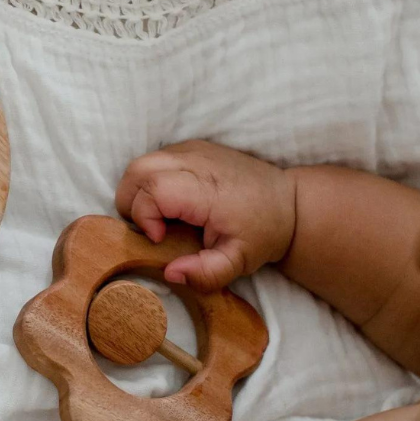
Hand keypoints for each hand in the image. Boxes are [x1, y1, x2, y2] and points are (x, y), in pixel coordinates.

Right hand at [116, 140, 295, 289]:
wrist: (287, 201)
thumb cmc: (262, 231)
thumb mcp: (239, 262)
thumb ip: (206, 273)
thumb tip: (171, 273)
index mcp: (208, 189)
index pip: (152, 190)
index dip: (145, 217)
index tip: (161, 239)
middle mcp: (196, 161)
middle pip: (137, 172)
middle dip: (132, 204)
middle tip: (152, 229)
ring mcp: (192, 149)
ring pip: (140, 164)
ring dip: (138, 193)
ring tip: (159, 217)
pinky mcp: (191, 147)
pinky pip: (153, 160)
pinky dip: (149, 182)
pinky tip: (170, 203)